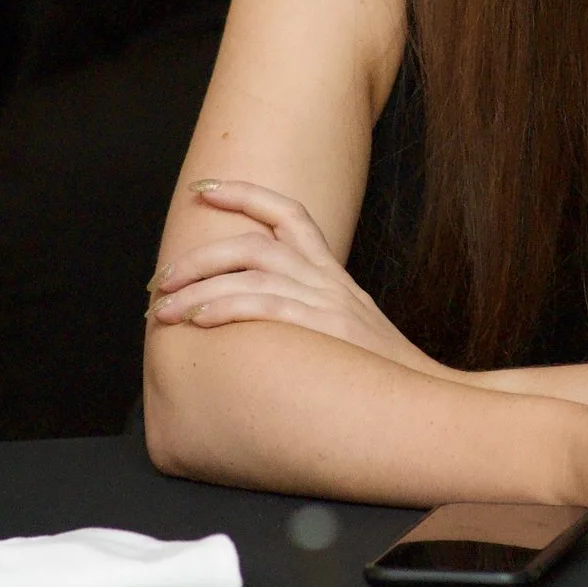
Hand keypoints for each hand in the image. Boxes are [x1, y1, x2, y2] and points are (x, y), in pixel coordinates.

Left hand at [147, 180, 441, 377]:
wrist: (426, 397)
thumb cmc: (379, 374)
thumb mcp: (346, 328)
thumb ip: (308, 312)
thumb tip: (256, 320)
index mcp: (332, 273)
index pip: (289, 214)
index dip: (243, 194)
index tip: (201, 190)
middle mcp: (328, 279)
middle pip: (255, 243)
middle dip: (200, 257)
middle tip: (161, 280)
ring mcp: (329, 302)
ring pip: (253, 270)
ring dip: (199, 287)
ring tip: (163, 310)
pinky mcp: (327, 329)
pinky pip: (268, 305)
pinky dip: (228, 307)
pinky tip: (199, 321)